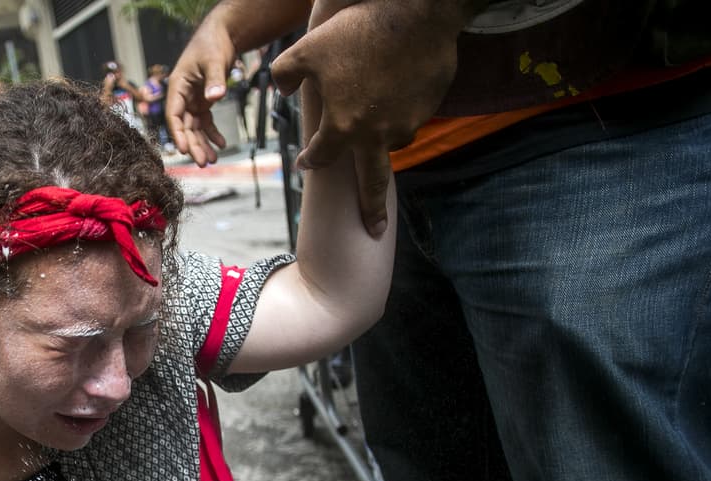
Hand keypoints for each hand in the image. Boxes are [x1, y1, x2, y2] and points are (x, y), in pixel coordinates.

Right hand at [164, 16, 238, 165]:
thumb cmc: (212, 44)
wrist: (222, 36)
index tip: (184, 150)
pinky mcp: (204, 101)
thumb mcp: (214, 61)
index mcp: (177, 87)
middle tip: (203, 163)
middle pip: (185, 126)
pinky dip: (213, 133)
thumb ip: (214, 79)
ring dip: (203, 144)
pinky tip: (221, 144)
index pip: (174, 115)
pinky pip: (206, 122)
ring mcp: (193, 100)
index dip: (178, 134)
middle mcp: (182, 97)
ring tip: (212, 160)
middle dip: (193, 145)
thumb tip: (215, 97)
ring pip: (195, 128)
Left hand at [271, 0, 475, 235]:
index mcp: (343, 126)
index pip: (321, 157)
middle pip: (373, 183)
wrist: (418, 12)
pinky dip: (402, 112)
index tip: (304, 163)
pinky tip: (396, 91)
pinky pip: (412, 117)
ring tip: (376, 126)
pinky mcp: (429, 107)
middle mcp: (377, 134)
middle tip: (374, 229)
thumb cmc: (356, 31)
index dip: (310, 160)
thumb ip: (284, 75)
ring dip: (383, 142)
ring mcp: (408, 123)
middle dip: (372, 209)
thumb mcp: (306, 49)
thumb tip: (281, 91)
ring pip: (394, 142)